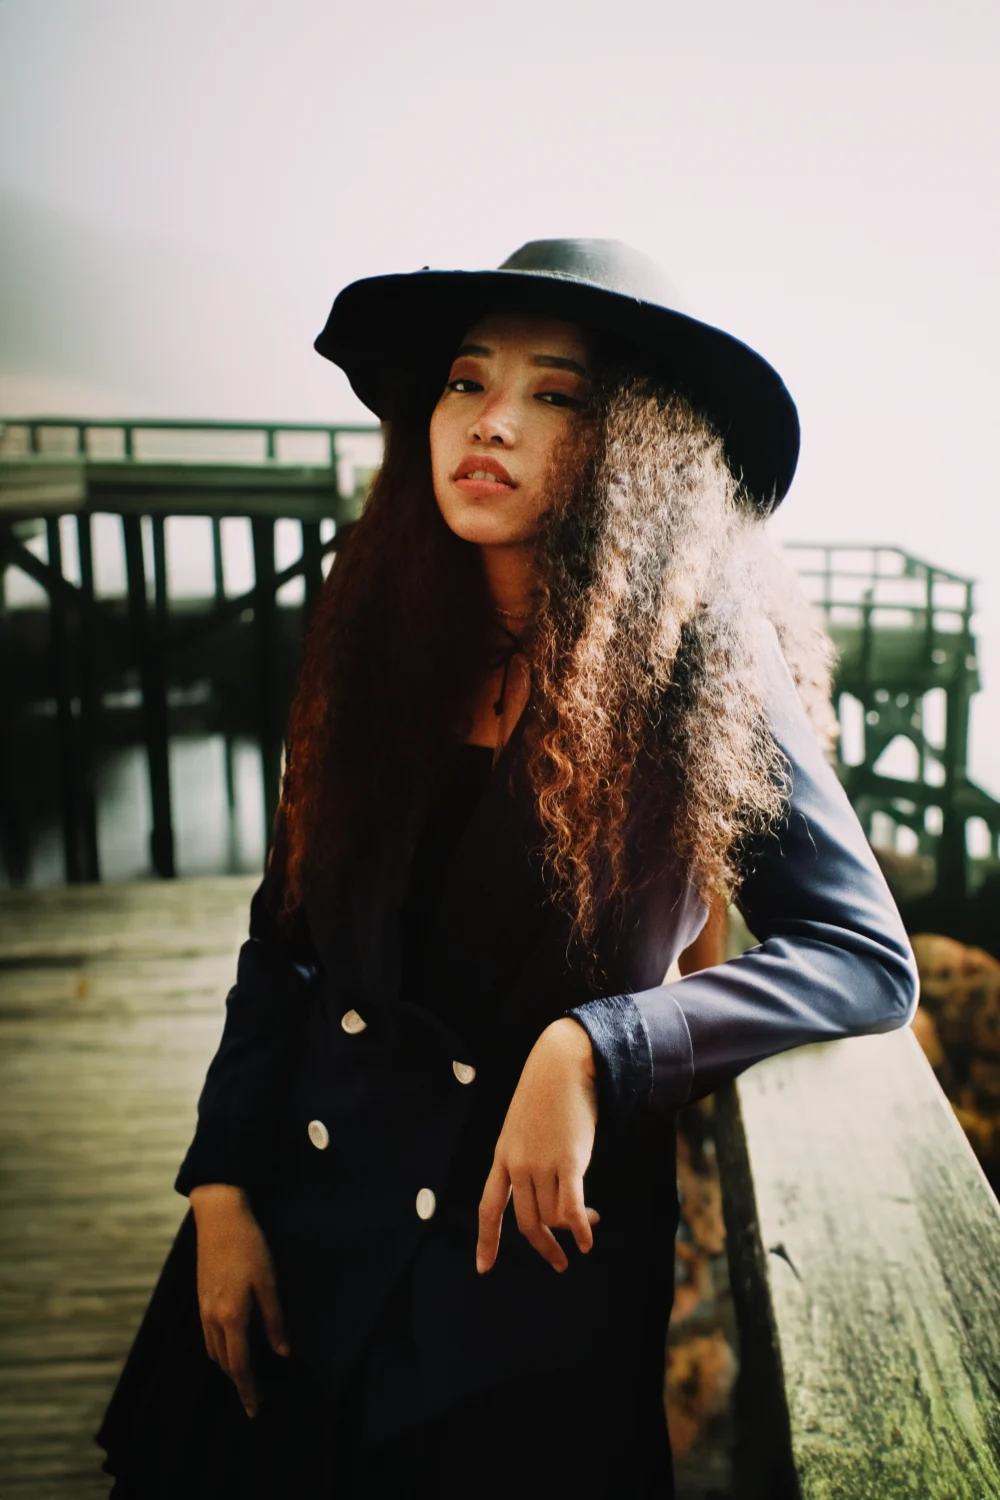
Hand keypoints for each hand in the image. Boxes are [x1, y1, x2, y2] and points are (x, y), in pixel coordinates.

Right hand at [189, 1184, 289, 1417]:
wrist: (219, 1218)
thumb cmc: (249, 1247)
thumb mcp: (269, 1282)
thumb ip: (275, 1320)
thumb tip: (283, 1353)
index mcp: (231, 1317)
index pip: (239, 1366)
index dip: (248, 1389)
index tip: (256, 1409)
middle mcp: (212, 1318)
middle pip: (224, 1362)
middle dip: (239, 1381)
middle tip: (257, 1395)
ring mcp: (203, 1308)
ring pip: (214, 1350)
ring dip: (229, 1366)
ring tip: (246, 1374)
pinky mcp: (201, 1297)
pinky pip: (208, 1335)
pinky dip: (220, 1348)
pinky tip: (231, 1344)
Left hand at [477, 1018, 599, 1274]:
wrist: (562, 1063)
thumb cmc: (548, 1091)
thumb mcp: (526, 1125)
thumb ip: (531, 1158)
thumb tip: (552, 1192)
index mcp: (503, 1156)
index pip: (489, 1207)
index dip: (486, 1240)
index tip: (483, 1268)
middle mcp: (517, 1164)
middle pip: (527, 1222)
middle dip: (545, 1246)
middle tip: (561, 1262)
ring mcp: (541, 1163)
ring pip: (552, 1216)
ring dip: (573, 1228)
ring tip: (592, 1220)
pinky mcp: (568, 1160)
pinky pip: (571, 1208)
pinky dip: (580, 1229)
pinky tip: (589, 1240)